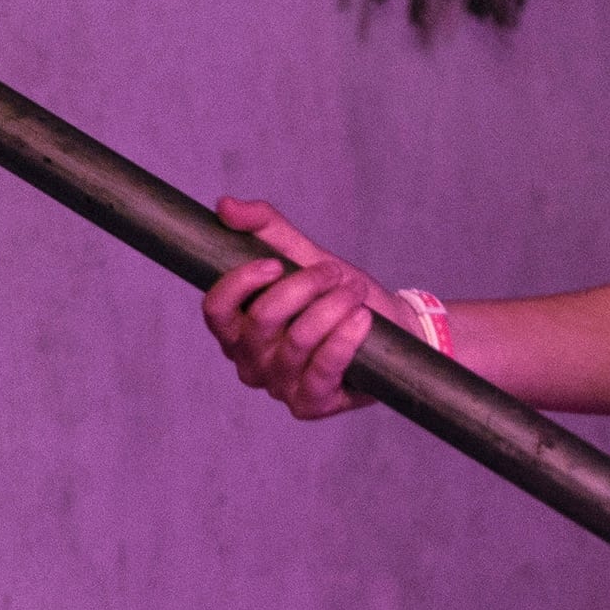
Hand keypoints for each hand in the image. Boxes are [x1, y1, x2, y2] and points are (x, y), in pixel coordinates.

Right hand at [201, 197, 390, 419]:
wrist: (393, 326)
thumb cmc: (339, 293)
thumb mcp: (304, 255)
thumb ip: (266, 229)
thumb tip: (225, 205)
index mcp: (237, 328)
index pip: (216, 309)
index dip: (241, 283)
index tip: (275, 263)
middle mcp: (249, 361)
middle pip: (262, 319)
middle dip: (304, 286)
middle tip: (334, 272)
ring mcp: (279, 386)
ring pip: (297, 341)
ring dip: (333, 307)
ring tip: (355, 291)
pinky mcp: (311, 404)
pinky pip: (324, 369)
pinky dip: (345, 339)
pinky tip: (362, 319)